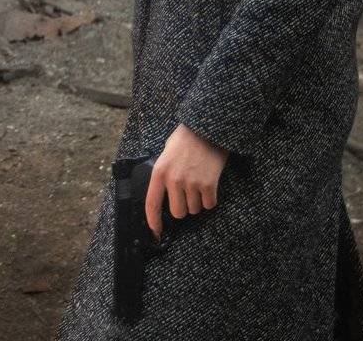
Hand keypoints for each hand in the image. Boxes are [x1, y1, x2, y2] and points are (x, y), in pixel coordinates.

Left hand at [145, 123, 227, 238]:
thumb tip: (164, 194)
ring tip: (198, 184)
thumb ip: (163, 174)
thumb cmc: (185, 140)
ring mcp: (192, 183)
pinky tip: (208, 185)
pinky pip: (209, 204)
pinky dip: (210, 199)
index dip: (154, 221)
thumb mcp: (166, 154)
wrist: (207, 130)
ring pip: (194, 209)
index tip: (156, 232)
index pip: (152, 203)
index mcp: (160, 172)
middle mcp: (174, 180)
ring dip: (197, 202)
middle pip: (178, 212)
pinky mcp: (209, 185)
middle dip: (183, 207)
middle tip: (186, 195)